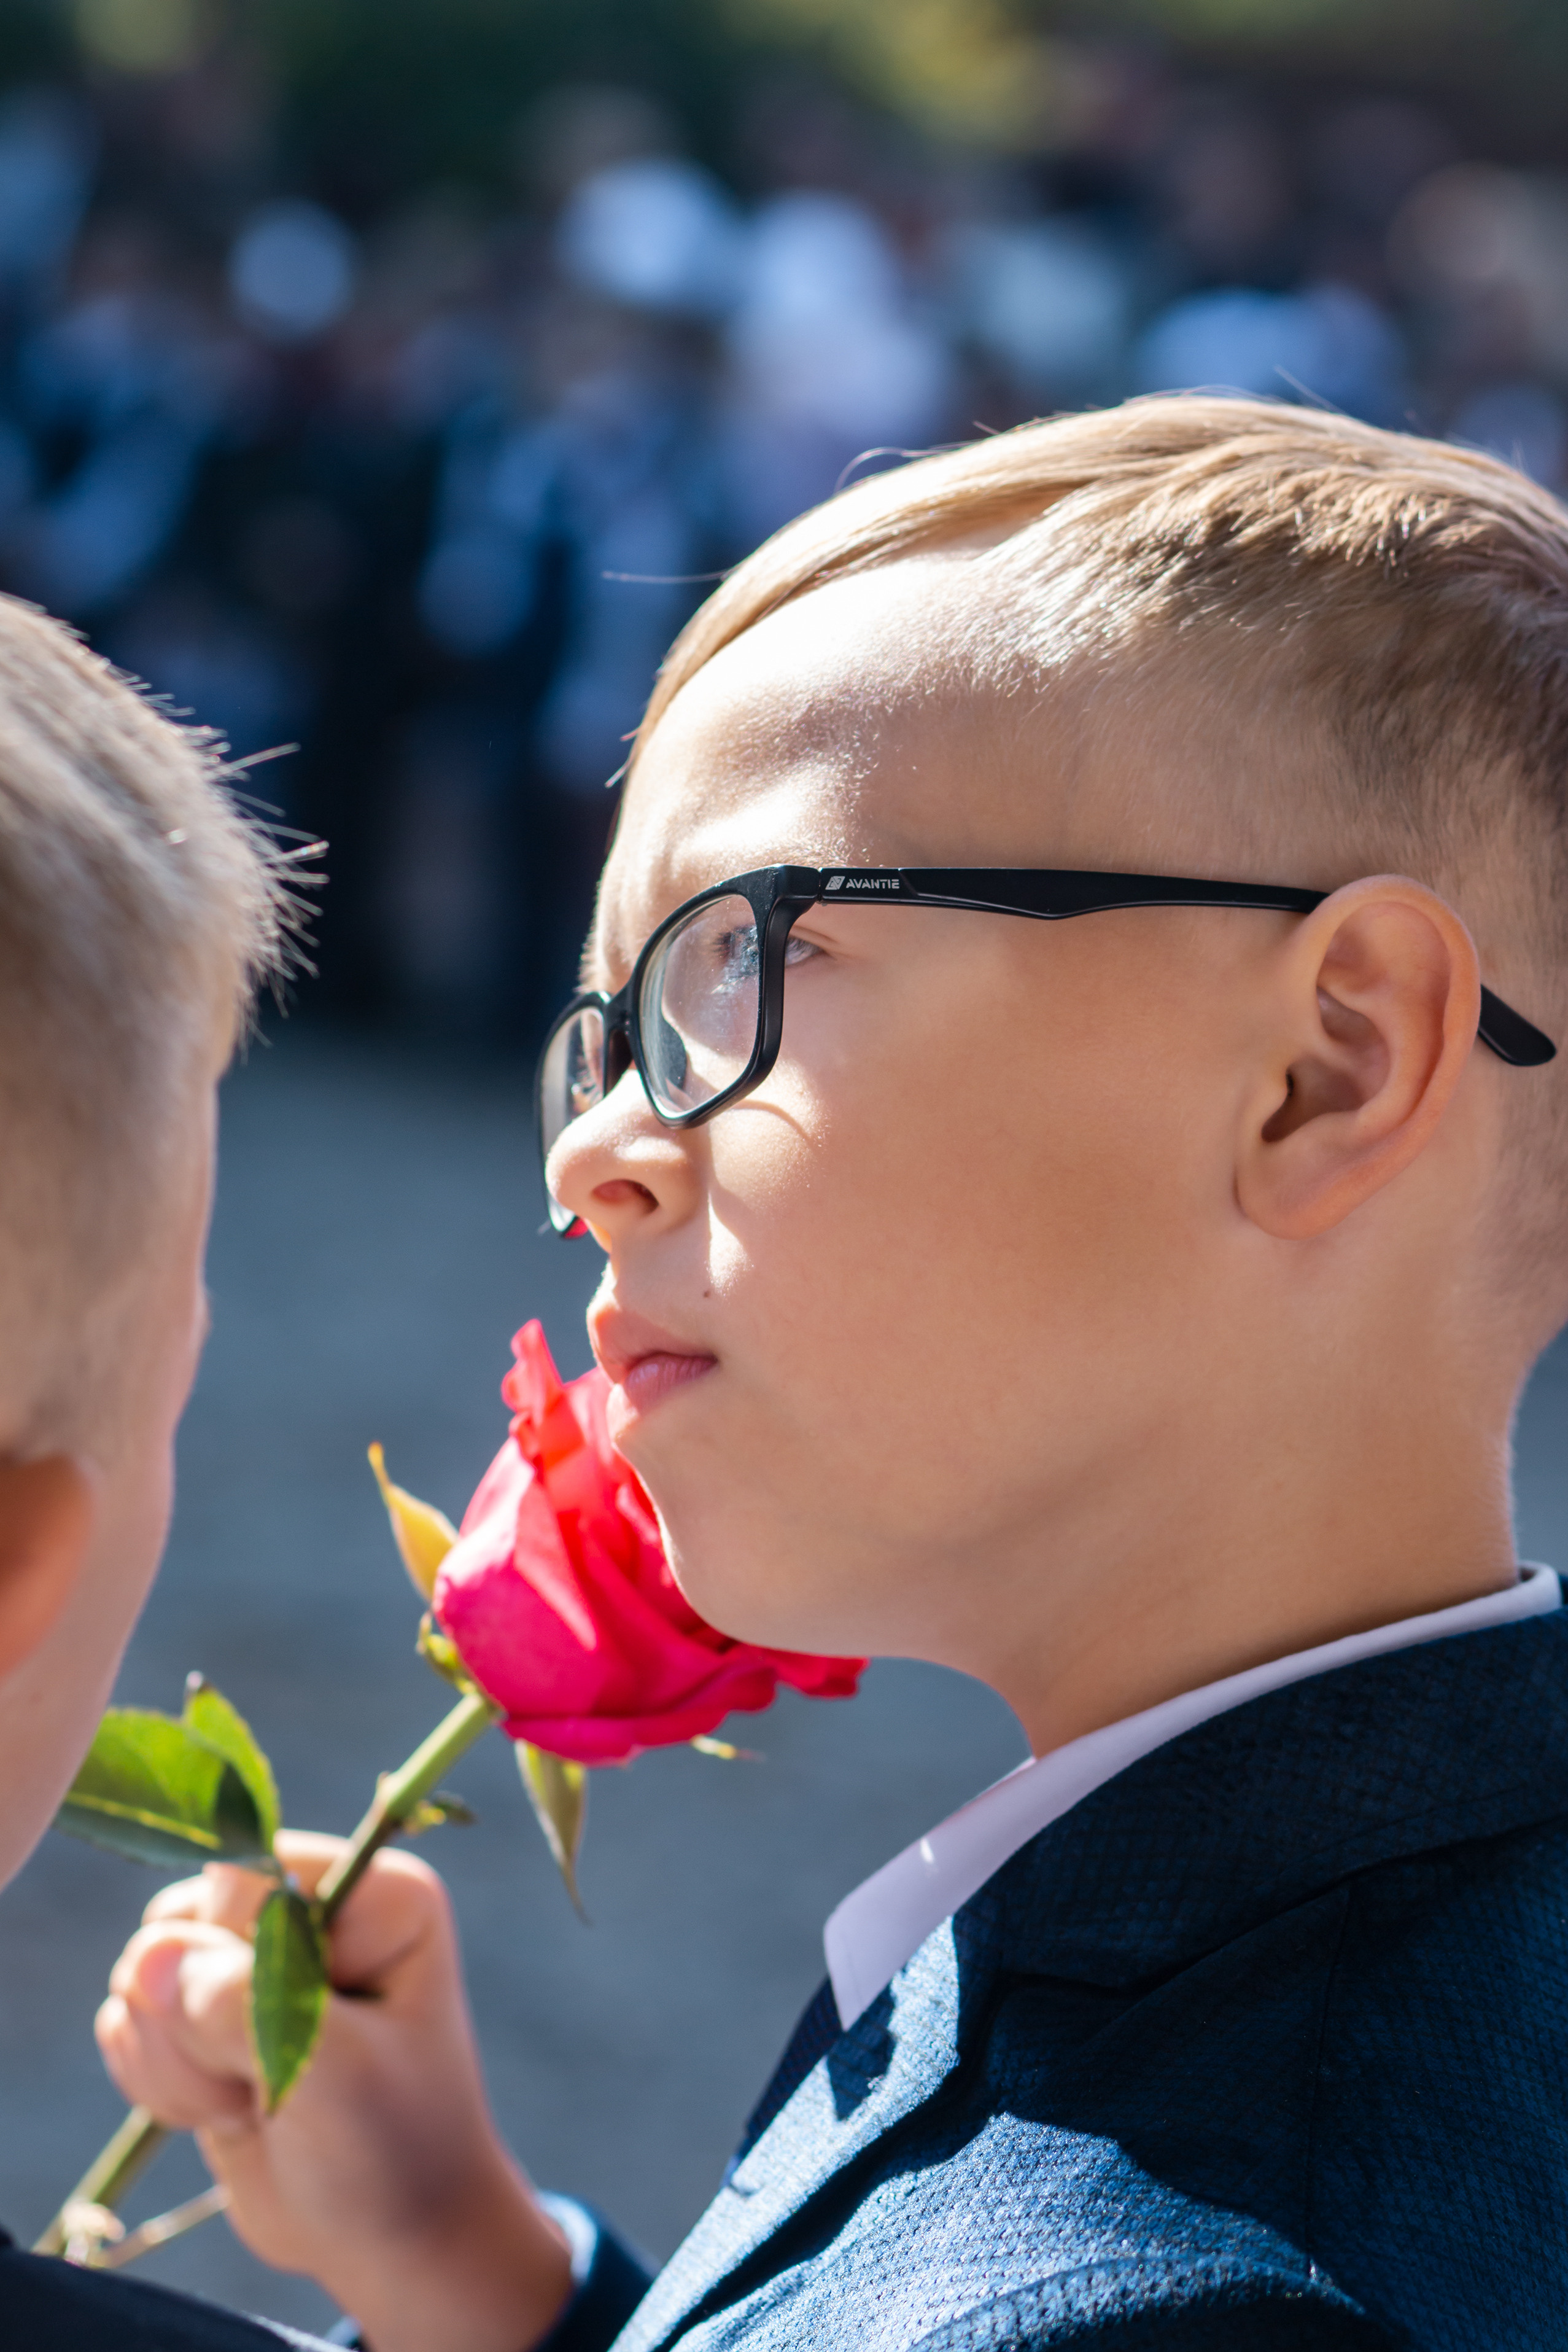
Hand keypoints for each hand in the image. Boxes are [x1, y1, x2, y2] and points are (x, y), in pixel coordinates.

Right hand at [96, 1834, 573, 2351]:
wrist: (388, 2238)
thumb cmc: (386, 2148)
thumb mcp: (331, 2075)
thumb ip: (244, 2005)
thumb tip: (148, 1953)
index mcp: (372, 1893)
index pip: (244, 1879)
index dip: (236, 1964)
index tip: (295, 2037)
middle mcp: (310, 1908)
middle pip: (179, 1918)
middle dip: (199, 2023)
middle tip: (268, 2084)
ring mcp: (252, 1957)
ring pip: (142, 1969)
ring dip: (177, 2059)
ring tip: (252, 2102)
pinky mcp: (208, 2012)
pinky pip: (126, 2018)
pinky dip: (157, 2078)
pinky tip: (225, 2112)